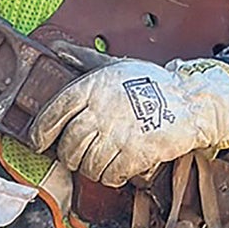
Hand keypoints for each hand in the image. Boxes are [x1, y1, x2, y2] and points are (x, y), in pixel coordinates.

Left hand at [27, 57, 228, 188]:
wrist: (190, 101)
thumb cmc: (150, 82)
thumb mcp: (115, 64)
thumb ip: (84, 58)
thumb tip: (58, 49)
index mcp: (91, 88)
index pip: (53, 114)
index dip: (41, 132)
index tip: (38, 143)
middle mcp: (100, 111)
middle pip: (69, 146)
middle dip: (69, 156)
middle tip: (76, 156)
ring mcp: (117, 134)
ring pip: (87, 164)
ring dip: (90, 168)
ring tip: (98, 162)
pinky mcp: (135, 154)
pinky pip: (109, 175)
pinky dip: (110, 177)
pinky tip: (116, 169)